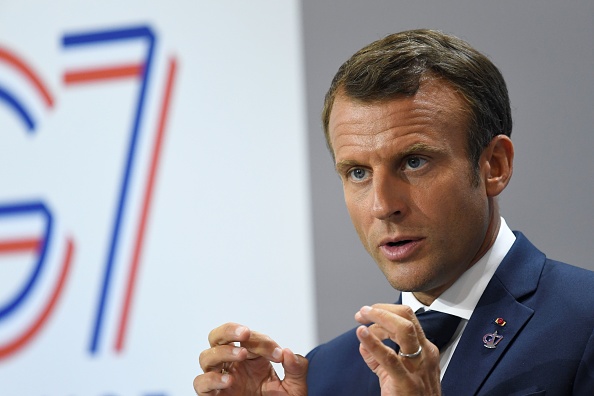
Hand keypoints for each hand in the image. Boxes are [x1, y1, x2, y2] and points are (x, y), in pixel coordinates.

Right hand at [193, 322, 307, 394]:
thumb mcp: (295, 387)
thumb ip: (297, 368)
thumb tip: (288, 352)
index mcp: (250, 357)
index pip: (249, 338)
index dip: (263, 341)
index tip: (278, 354)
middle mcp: (232, 365)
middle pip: (217, 337)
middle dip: (229, 330)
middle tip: (245, 333)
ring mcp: (221, 379)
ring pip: (206, 357)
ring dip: (223, 352)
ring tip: (243, 355)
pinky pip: (201, 384)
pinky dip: (211, 379)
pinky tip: (229, 380)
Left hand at [355, 304, 440, 395]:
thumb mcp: (396, 374)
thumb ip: (379, 357)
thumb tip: (364, 341)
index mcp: (425, 350)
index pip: (407, 319)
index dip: (385, 311)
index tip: (368, 313)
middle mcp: (425, 355)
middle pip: (407, 317)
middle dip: (382, 309)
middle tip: (363, 312)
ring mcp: (418, 368)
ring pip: (404, 330)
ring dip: (379, 318)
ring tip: (362, 318)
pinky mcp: (407, 382)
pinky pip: (390, 358)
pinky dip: (374, 343)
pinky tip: (362, 334)